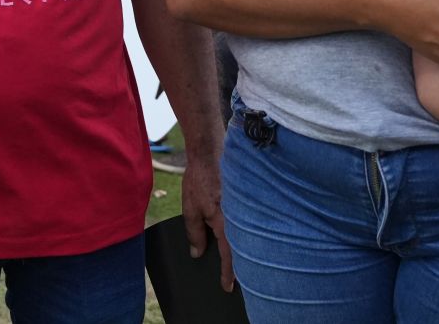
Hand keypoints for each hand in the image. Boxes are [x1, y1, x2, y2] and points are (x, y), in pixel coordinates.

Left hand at [179, 147, 233, 291]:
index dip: (228, 273)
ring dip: (245, 247)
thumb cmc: (199, 178)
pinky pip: (247, 219)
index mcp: (225, 221)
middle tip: (239, 281)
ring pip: (248, 234)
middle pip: (243, 247)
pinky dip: (245, 230)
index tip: (227, 287)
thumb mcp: (190, 208)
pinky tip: (241, 234)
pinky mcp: (247, 199)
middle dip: (241, 264)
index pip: (229, 255)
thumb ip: (194, 233)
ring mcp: (245, 207)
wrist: (211, 150)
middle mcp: (239, 216)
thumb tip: (197, 253)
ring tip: (242, 261)